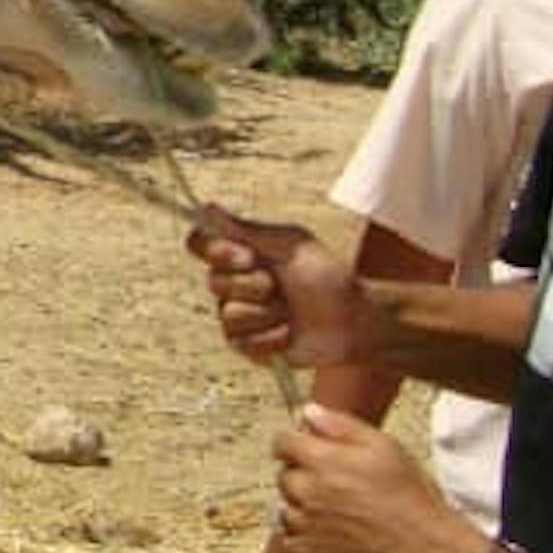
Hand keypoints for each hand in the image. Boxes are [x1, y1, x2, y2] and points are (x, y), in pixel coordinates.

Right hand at [187, 204, 372, 366]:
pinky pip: (242, 342)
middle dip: (253, 285)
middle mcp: (232, 283)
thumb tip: (208, 207)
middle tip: (281, 286)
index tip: (247, 257)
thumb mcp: (289, 244)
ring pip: (228, 314)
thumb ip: (245, 229)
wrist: (353, 320)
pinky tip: (290, 333)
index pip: (199, 243)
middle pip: (213, 282)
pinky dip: (273, 337)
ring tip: (291, 312)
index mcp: (239, 253)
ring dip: (267, 313)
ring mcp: (236, 315)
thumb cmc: (326, 277)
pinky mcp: (246, 345)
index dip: (215, 251)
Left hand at [270, 404, 482, 552]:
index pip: (282, 441)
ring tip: (338, 512)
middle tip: (336, 484)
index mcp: (323, 462)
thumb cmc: (410, 500)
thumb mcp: (385, 447)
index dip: (295, 441)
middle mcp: (308, 493)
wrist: (426, 549)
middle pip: (284, 475)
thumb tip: (310, 412)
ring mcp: (305, 526)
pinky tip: (331, 533)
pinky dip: (303, 535)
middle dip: (304, 475)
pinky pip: (289, 539)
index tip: (305, 447)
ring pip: (286, 507)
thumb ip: (341, 426)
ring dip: (303, 506)